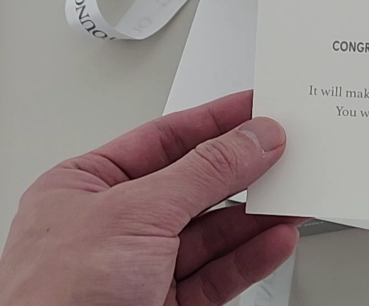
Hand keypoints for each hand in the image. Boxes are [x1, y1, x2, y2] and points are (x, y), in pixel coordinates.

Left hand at [0, 91, 300, 305]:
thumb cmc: (51, 300)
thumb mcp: (135, 214)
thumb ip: (204, 172)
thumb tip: (253, 139)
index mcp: (87, 186)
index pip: (165, 139)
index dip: (216, 120)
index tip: (258, 107)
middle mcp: (116, 224)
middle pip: (197, 185)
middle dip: (245, 171)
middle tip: (286, 150)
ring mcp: (143, 267)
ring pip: (215, 232)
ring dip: (258, 216)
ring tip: (293, 197)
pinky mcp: (169, 304)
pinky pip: (220, 273)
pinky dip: (252, 256)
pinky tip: (276, 238)